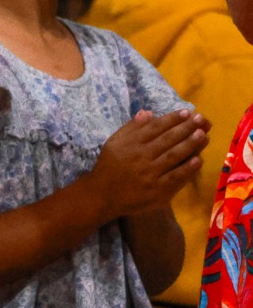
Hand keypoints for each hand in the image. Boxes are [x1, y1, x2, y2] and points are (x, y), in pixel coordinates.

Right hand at [86, 109, 207, 219]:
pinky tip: (198, 160)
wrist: (103, 194)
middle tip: (200, 119)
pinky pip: (175, 177)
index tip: (187, 112)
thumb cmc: (110, 166)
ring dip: (190, 145)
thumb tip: (148, 113)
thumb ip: (131, 128)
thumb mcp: (114, 143)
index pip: (155, 127)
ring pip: (173, 156)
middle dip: (186, 128)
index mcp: (131, 143)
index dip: (172, 119)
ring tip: (203, 135)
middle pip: (167, 139)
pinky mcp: (157, 190)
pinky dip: (187, 168)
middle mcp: (141, 156)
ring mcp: (150, 173)